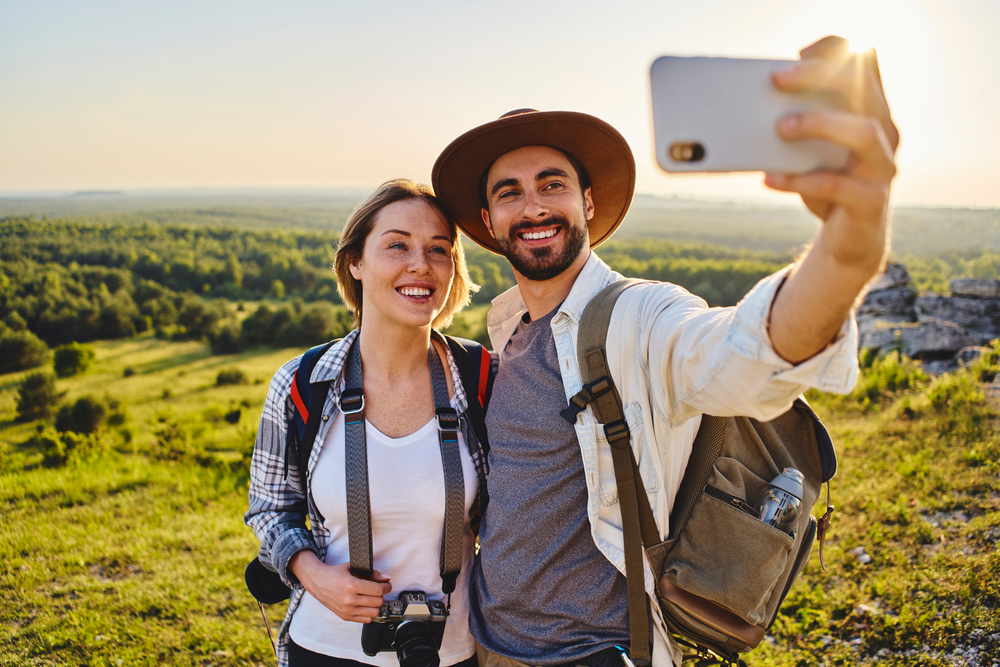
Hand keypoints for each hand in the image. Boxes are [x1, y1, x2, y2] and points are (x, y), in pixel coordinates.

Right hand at [290, 551, 391, 622]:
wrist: (317, 582)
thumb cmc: (334, 574)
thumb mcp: (353, 568)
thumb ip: (372, 573)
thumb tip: (386, 578)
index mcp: (351, 585)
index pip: (378, 590)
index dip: (386, 587)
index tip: (387, 585)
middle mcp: (349, 599)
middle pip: (378, 601)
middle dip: (382, 594)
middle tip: (380, 590)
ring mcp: (347, 609)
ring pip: (374, 612)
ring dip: (376, 605)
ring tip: (373, 598)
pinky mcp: (344, 616)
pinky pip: (365, 620)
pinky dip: (369, 613)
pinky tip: (366, 605)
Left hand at [765, 35, 897, 272]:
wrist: (848, 238)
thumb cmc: (825, 185)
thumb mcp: (810, 151)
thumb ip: (797, 125)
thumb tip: (751, 107)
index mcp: (870, 111)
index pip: (864, 62)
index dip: (834, 50)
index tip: (798, 52)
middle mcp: (885, 132)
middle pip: (861, 88)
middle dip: (818, 76)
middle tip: (778, 79)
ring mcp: (883, 166)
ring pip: (864, 133)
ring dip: (820, 124)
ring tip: (781, 127)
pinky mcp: (873, 201)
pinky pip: (838, 185)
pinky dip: (800, 180)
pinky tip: (770, 179)